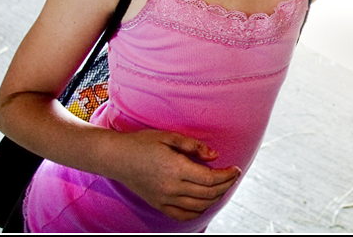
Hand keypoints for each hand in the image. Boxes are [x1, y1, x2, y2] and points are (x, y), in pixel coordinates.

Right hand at [103, 129, 240, 220]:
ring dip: (215, 198)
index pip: (210, 179)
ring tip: (223, 186)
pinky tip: (204, 202)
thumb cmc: (142, 143)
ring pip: (198, 206)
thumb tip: (215, 156)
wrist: (116, 157)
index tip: (236, 169)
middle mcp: (171, 188)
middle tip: (233, 176)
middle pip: (207, 194)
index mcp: (176, 169)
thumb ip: (194, 146)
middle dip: (225, 185)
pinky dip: (197, 211)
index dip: (227, 176)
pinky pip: (182, 215)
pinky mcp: (157, 204)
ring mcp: (163, 199)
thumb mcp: (169, 137)